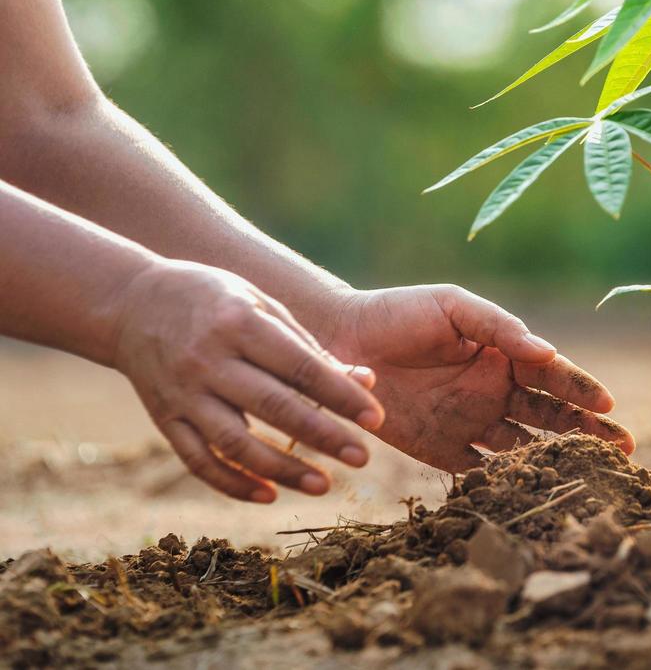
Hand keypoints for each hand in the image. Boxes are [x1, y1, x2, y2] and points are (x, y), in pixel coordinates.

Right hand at [113, 260, 384, 503]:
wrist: (132, 302)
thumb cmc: (215, 299)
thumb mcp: (262, 305)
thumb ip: (309, 345)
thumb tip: (364, 380)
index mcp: (239, 323)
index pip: (299, 366)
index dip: (340, 395)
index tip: (376, 419)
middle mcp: (208, 360)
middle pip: (272, 406)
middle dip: (322, 436)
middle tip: (363, 459)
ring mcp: (182, 393)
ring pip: (234, 442)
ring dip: (282, 469)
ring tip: (324, 486)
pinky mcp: (164, 418)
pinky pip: (197, 459)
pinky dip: (232, 482)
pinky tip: (268, 495)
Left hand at [321, 284, 632, 471]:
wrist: (338, 341)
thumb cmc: (399, 312)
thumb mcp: (453, 306)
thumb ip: (499, 327)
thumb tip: (547, 352)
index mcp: (505, 355)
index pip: (554, 376)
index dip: (582, 390)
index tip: (608, 405)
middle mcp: (496, 392)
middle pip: (552, 417)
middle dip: (588, 432)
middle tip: (623, 451)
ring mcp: (472, 424)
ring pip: (525, 448)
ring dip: (554, 462)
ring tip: (585, 478)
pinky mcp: (442, 452)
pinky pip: (480, 473)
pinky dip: (504, 485)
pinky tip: (527, 495)